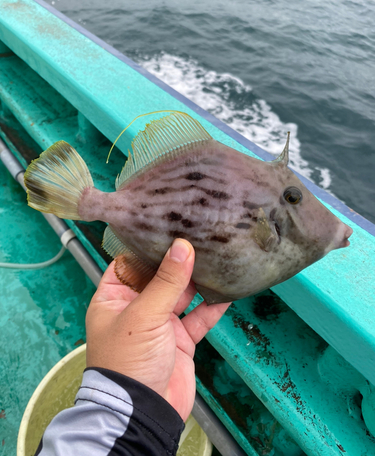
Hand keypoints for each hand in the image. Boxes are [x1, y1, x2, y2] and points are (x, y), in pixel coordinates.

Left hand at [86, 239, 230, 420]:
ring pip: (181, 296)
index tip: (166, 226)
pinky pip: (198, 318)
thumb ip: (166, 281)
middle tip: (198, 237)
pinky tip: (226, 292)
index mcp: (114, 299)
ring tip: (215, 258)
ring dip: (197, 282)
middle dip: (177, 261)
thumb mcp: (144, 315)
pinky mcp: (180, 340)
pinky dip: (211, 307)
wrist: (144, 412)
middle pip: (158, 278)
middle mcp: (136, 309)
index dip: (145, 247)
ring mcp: (159, 325)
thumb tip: (182, 246)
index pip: (128, 264)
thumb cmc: (128, 361)